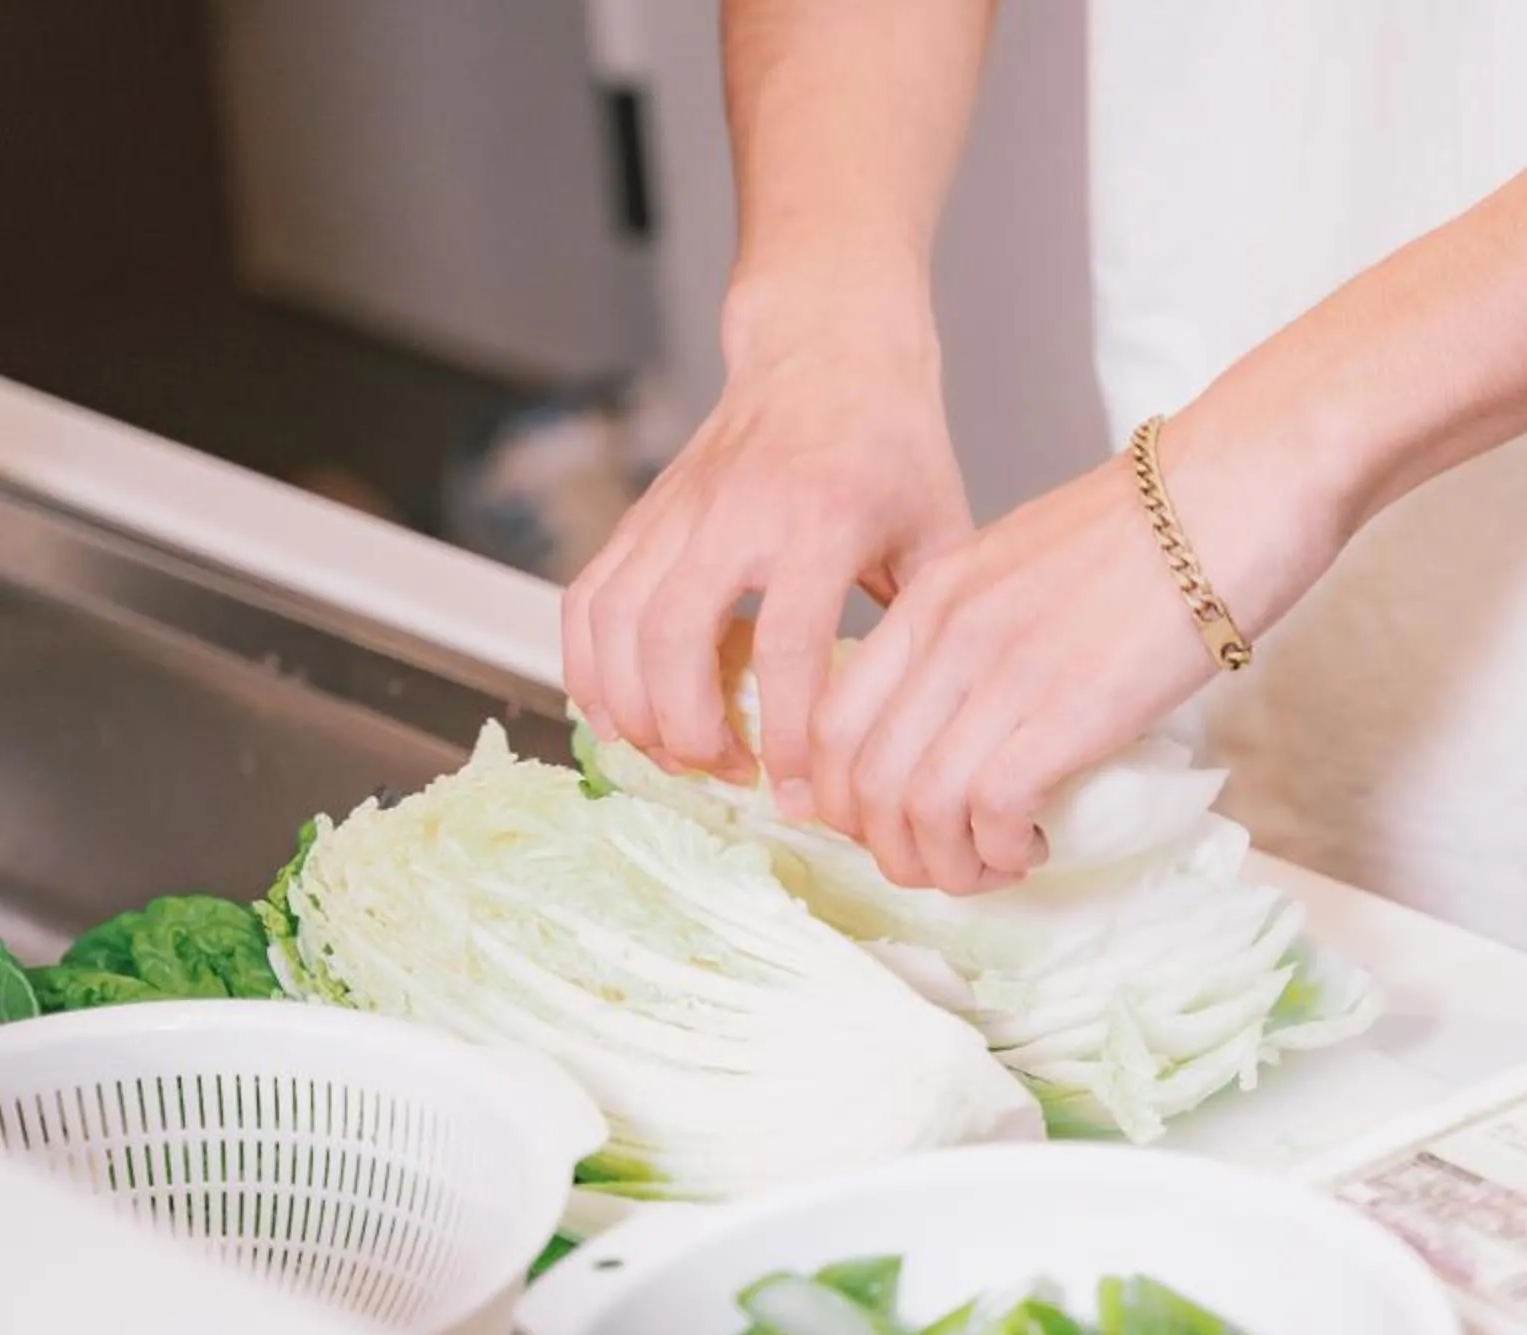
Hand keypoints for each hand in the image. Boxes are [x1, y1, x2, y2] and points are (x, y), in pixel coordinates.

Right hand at [563, 277, 968, 792]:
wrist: (827, 353)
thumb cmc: (893, 449)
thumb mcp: (939, 530)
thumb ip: (926, 623)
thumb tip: (915, 726)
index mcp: (823, 520)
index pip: (790, 646)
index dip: (787, 731)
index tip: (799, 789)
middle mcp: (737, 513)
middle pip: (675, 638)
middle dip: (691, 728)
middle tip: (727, 771)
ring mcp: (678, 511)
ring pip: (616, 622)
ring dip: (633, 706)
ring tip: (678, 753)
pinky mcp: (641, 514)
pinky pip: (587, 598)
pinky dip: (588, 666)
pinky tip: (621, 712)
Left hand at [809, 407, 1344, 892]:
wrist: (1239, 485)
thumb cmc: (1166, 521)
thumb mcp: (1037, 559)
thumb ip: (992, 618)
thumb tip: (993, 699)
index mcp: (935, 595)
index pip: (835, 720)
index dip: (848, 799)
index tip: (896, 826)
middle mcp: (950, 633)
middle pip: (863, 782)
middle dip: (896, 851)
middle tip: (947, 867)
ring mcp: (1005, 670)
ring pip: (918, 810)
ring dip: (949, 867)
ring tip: (995, 868)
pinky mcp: (1069, 708)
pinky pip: (989, 811)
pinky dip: (1001, 851)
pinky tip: (1035, 846)